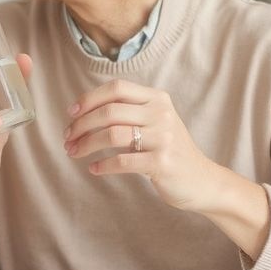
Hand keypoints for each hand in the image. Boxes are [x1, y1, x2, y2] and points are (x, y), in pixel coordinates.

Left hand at [64, 79, 216, 210]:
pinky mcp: (162, 163)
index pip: (116, 88)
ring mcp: (163, 138)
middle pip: (109, 112)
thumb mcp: (154, 122)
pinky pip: (122, 161)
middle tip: (68, 138)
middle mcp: (161, 114)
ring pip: (112, 135)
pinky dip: (102, 165)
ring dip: (86, 144)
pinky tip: (94, 169)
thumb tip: (82, 112)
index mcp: (157, 98)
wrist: (202, 181)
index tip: (71, 113)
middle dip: (81, 125)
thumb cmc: (168, 150)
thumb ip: (128, 112)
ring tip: (74, 152)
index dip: (89, 99)